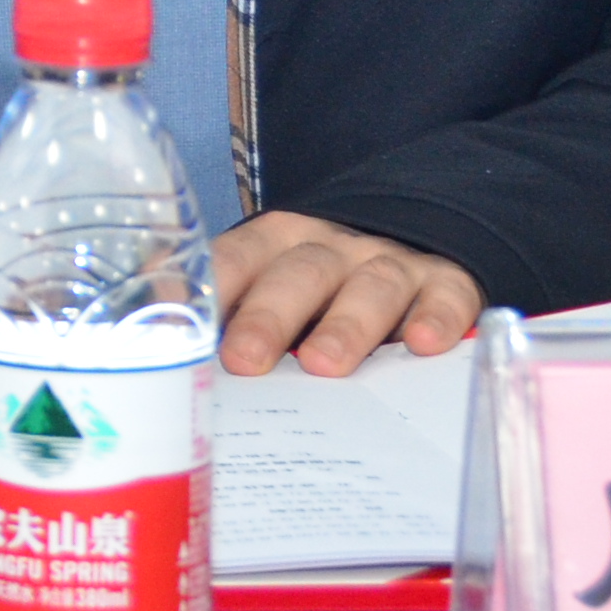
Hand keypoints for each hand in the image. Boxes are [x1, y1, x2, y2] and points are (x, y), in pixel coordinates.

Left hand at [212, 209, 480, 375]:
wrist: (412, 254)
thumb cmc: (322, 296)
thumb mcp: (271, 294)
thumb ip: (227, 317)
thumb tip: (163, 350)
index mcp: (278, 244)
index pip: (240, 257)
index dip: (216, 290)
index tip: (189, 330)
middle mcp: (334, 248)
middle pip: (300, 274)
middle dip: (269, 317)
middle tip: (245, 360)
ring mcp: (393, 264)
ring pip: (371, 286)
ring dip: (346, 325)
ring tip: (324, 365)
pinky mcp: (448, 285)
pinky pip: (445, 296)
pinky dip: (436, 318)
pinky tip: (423, 344)